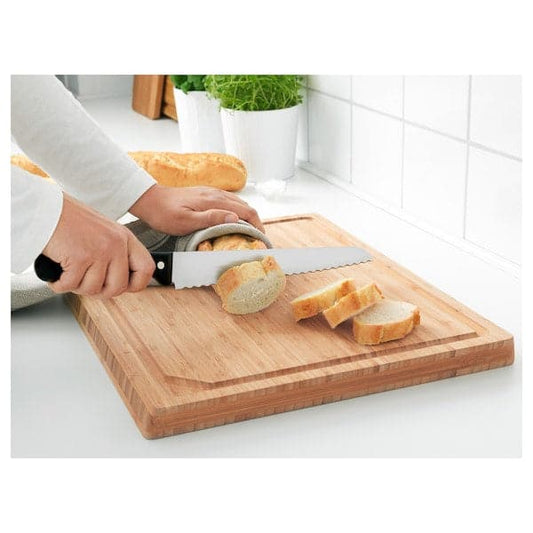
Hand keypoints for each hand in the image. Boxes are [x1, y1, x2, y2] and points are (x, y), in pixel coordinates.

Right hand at [43, 193, 154, 297]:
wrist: (44, 208)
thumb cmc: (69, 220)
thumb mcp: (103, 232)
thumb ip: (115, 252)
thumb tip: (120, 280)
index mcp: (125, 238)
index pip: (146, 269)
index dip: (136, 284)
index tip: (123, 287)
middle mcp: (116, 244)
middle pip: (118, 287)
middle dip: (99, 292)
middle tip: (86, 283)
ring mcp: (99, 251)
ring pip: (93, 289)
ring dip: (77, 286)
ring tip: (69, 273)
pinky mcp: (80, 257)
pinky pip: (71, 285)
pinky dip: (59, 284)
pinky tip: (57, 274)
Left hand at [129, 184, 264, 234]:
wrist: (150, 200)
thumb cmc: (165, 214)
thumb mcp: (187, 221)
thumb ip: (211, 219)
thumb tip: (235, 217)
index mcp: (214, 201)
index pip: (246, 211)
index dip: (257, 225)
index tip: (261, 238)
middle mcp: (216, 194)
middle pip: (246, 206)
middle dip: (255, 222)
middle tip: (258, 239)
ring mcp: (211, 192)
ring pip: (238, 203)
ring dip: (247, 217)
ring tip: (249, 232)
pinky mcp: (206, 193)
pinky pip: (229, 201)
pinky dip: (237, 211)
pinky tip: (233, 220)